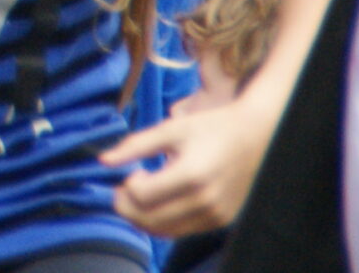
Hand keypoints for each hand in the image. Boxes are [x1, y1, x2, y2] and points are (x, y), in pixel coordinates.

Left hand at [101, 95, 278, 237]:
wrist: (255, 137)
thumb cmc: (211, 128)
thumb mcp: (170, 129)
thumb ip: (135, 145)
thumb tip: (103, 160)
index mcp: (192, 174)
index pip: (143, 196)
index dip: (127, 186)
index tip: (133, 172)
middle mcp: (206, 201)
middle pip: (150, 219)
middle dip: (127, 207)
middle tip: (122, 190)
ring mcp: (215, 215)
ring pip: (165, 230)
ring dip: (142, 218)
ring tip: (138, 197)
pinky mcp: (221, 221)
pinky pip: (182, 231)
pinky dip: (163, 222)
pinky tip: (160, 202)